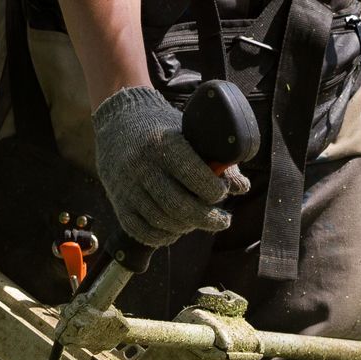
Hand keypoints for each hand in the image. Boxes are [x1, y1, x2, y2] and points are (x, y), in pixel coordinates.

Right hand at [92, 86, 249, 247]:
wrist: (119, 121)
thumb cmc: (163, 128)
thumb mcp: (189, 134)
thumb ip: (215, 159)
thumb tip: (241, 187)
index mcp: (164, 144)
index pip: (193, 175)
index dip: (214, 191)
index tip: (222, 192)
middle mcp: (143, 166)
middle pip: (180, 206)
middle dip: (207, 218)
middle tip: (222, 220)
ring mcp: (128, 186)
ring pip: (162, 222)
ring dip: (186, 227)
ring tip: (197, 221)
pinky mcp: (118, 202)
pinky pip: (142, 231)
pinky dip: (163, 237)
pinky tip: (175, 230)